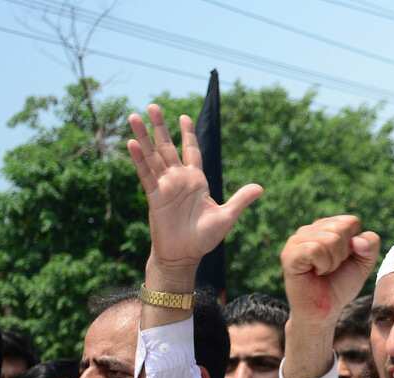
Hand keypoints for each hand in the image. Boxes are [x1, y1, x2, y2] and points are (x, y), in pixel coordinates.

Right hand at [128, 104, 261, 285]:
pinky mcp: (154, 196)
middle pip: (168, 147)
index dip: (187, 134)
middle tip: (153, 105)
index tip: (183, 116)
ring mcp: (165, 186)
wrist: (185, 255)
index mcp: (197, 181)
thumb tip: (261, 187)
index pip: (191, 151)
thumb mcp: (226, 217)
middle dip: (161, 127)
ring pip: (153, 156)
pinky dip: (139, 159)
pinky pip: (146, 174)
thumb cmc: (205, 238)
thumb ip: (241, 200)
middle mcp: (179, 179)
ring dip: (144, 137)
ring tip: (134, 117)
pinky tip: (132, 143)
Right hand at [280, 216, 380, 329]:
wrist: (324, 310)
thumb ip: (370, 245)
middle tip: (331, 268)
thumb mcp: (363, 263)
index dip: (355, 245)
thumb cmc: (340, 285)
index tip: (344, 260)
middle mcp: (309, 230)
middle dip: (344, 254)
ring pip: (330, 239)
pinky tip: (315, 272)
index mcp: (325, 227)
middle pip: (341, 229)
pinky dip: (322, 265)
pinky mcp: (289, 254)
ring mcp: (296, 240)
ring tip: (322, 271)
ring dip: (333, 262)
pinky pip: (315, 249)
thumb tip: (357, 240)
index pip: (351, 222)